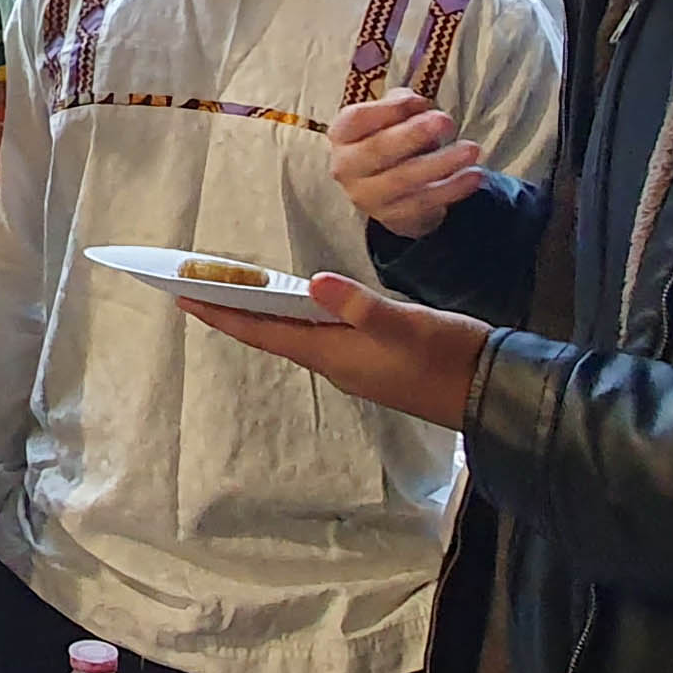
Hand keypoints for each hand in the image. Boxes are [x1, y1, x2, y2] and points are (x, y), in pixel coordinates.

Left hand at [180, 273, 495, 429]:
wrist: (489, 391)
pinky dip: (298, 317)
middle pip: (271, 334)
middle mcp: (334, 362)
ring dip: (263, 314)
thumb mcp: (406, 324)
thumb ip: (359, 305)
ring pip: (295, 336)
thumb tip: (314, 282)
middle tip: (196, 288)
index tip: (183, 297)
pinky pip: (320, 337)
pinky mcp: (373, 361)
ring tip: (234, 291)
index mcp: (332, 354)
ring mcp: (354, 364)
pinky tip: (301, 303)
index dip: (222, 314)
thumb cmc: (447, 357)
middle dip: (233, 310)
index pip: (263, 332)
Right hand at [330, 88, 492, 239]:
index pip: (356, 120)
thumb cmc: (390, 141)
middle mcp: (347, 168)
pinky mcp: (393, 217)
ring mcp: (368, 196)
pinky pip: (424, 202)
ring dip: (440, 163)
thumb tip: (420, 106)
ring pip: (403, 179)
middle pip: (377, 150)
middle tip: (445, 122)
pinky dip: (452, 189)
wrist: (388, 191)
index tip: (422, 102)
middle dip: (413, 135)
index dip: (388, 110)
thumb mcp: (390, 117)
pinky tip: (473, 175)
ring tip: (471, 149)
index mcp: (342, 136)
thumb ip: (401, 105)